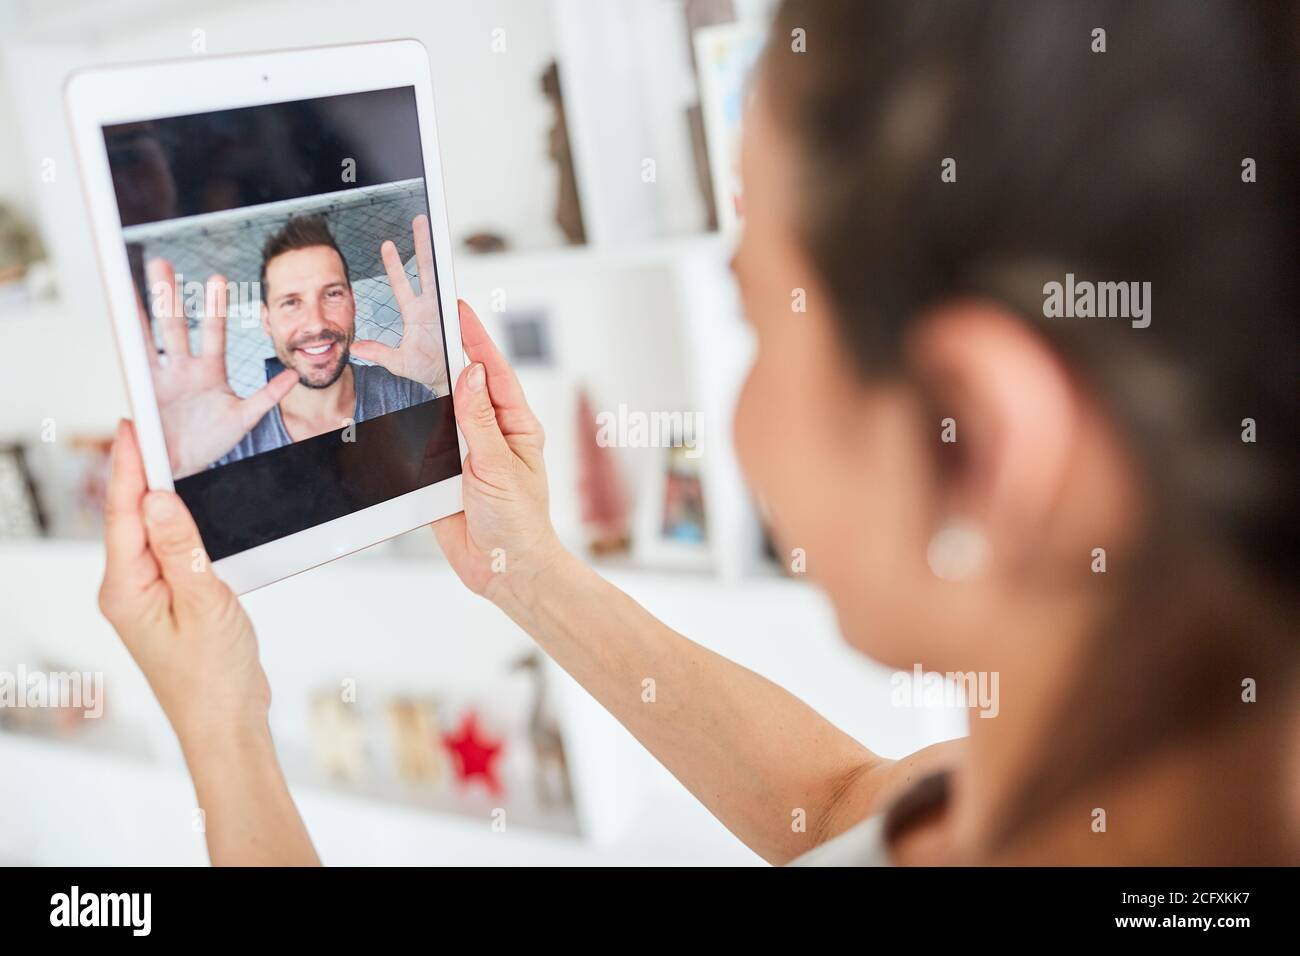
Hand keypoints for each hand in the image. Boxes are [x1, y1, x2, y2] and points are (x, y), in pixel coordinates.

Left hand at [98, 419, 270, 751]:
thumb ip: (181, 548)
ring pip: (150, 532)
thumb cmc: (214, 677)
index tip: (135, 425)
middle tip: (150, 428)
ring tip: (166, 456)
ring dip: (158, 495)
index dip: (130, 465)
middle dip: (138, 470)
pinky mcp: (172, 601)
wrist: (226, 724)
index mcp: (126, 589)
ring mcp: (149, 596)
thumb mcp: (205, 604)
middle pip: (130, 517)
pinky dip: (178, 524)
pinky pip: (169, 550)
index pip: (125, 513)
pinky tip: (189, 509)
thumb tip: (157, 499)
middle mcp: (129, 589)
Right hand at [143, 259, 297, 477]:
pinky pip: (135, 363)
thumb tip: (294, 376)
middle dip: (169, 295)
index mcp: (209, 370)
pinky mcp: (144, 391)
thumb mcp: (245, 419)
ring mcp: (160, 377)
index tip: (215, 279)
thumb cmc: (213, 441)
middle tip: (161, 263)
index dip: (214, 307)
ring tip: (130, 284)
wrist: (186, 465)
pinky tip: (120, 322)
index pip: (213, 331)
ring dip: (141, 311)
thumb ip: (268, 396)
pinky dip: (128, 343)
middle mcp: (183, 368)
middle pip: (175, 324)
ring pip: (149, 336)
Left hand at [350, 214, 446, 390]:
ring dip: (438, 254)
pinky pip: (454, 296)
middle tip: (419, 221)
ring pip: (440, 275)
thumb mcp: (397, 362)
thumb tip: (355, 346)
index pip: (402, 283)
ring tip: (437, 232)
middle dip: (422, 244)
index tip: (387, 244)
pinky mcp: (455, 317)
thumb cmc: (426, 369)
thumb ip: (377, 351)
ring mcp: (445, 309)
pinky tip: (449, 265)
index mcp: (415, 313)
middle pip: (426, 269)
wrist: (447, 381)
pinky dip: (452, 280)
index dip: (395, 264)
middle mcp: (430, 306)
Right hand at [433, 301, 565, 599]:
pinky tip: (397, 413)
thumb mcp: (498, 466)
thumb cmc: (519, 522)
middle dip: (446, 355)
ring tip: (406, 355)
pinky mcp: (443, 476)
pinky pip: (422, 446)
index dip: (476, 340)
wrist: (504, 571)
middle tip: (425, 322)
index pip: (494, 373)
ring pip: (441, 413)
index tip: (459, 311)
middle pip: (465, 386)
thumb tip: (471, 373)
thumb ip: (479, 420)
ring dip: (425, 392)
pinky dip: (409, 431)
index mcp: (516, 427)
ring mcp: (467, 454)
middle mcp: (492, 436)